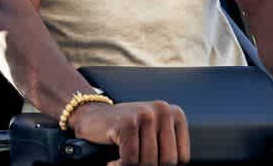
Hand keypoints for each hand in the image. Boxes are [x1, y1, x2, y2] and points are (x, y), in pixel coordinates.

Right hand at [69, 101, 189, 165]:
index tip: (147, 161)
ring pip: (148, 162)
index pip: (181, 158)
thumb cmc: (124, 130)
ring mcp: (144, 115)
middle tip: (132, 162)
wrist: (91, 116)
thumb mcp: (152, 135)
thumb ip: (166, 148)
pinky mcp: (127, 123)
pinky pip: (131, 160)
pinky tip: (112, 162)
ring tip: (121, 161)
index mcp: (174, 114)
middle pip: (167, 161)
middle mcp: (162, 110)